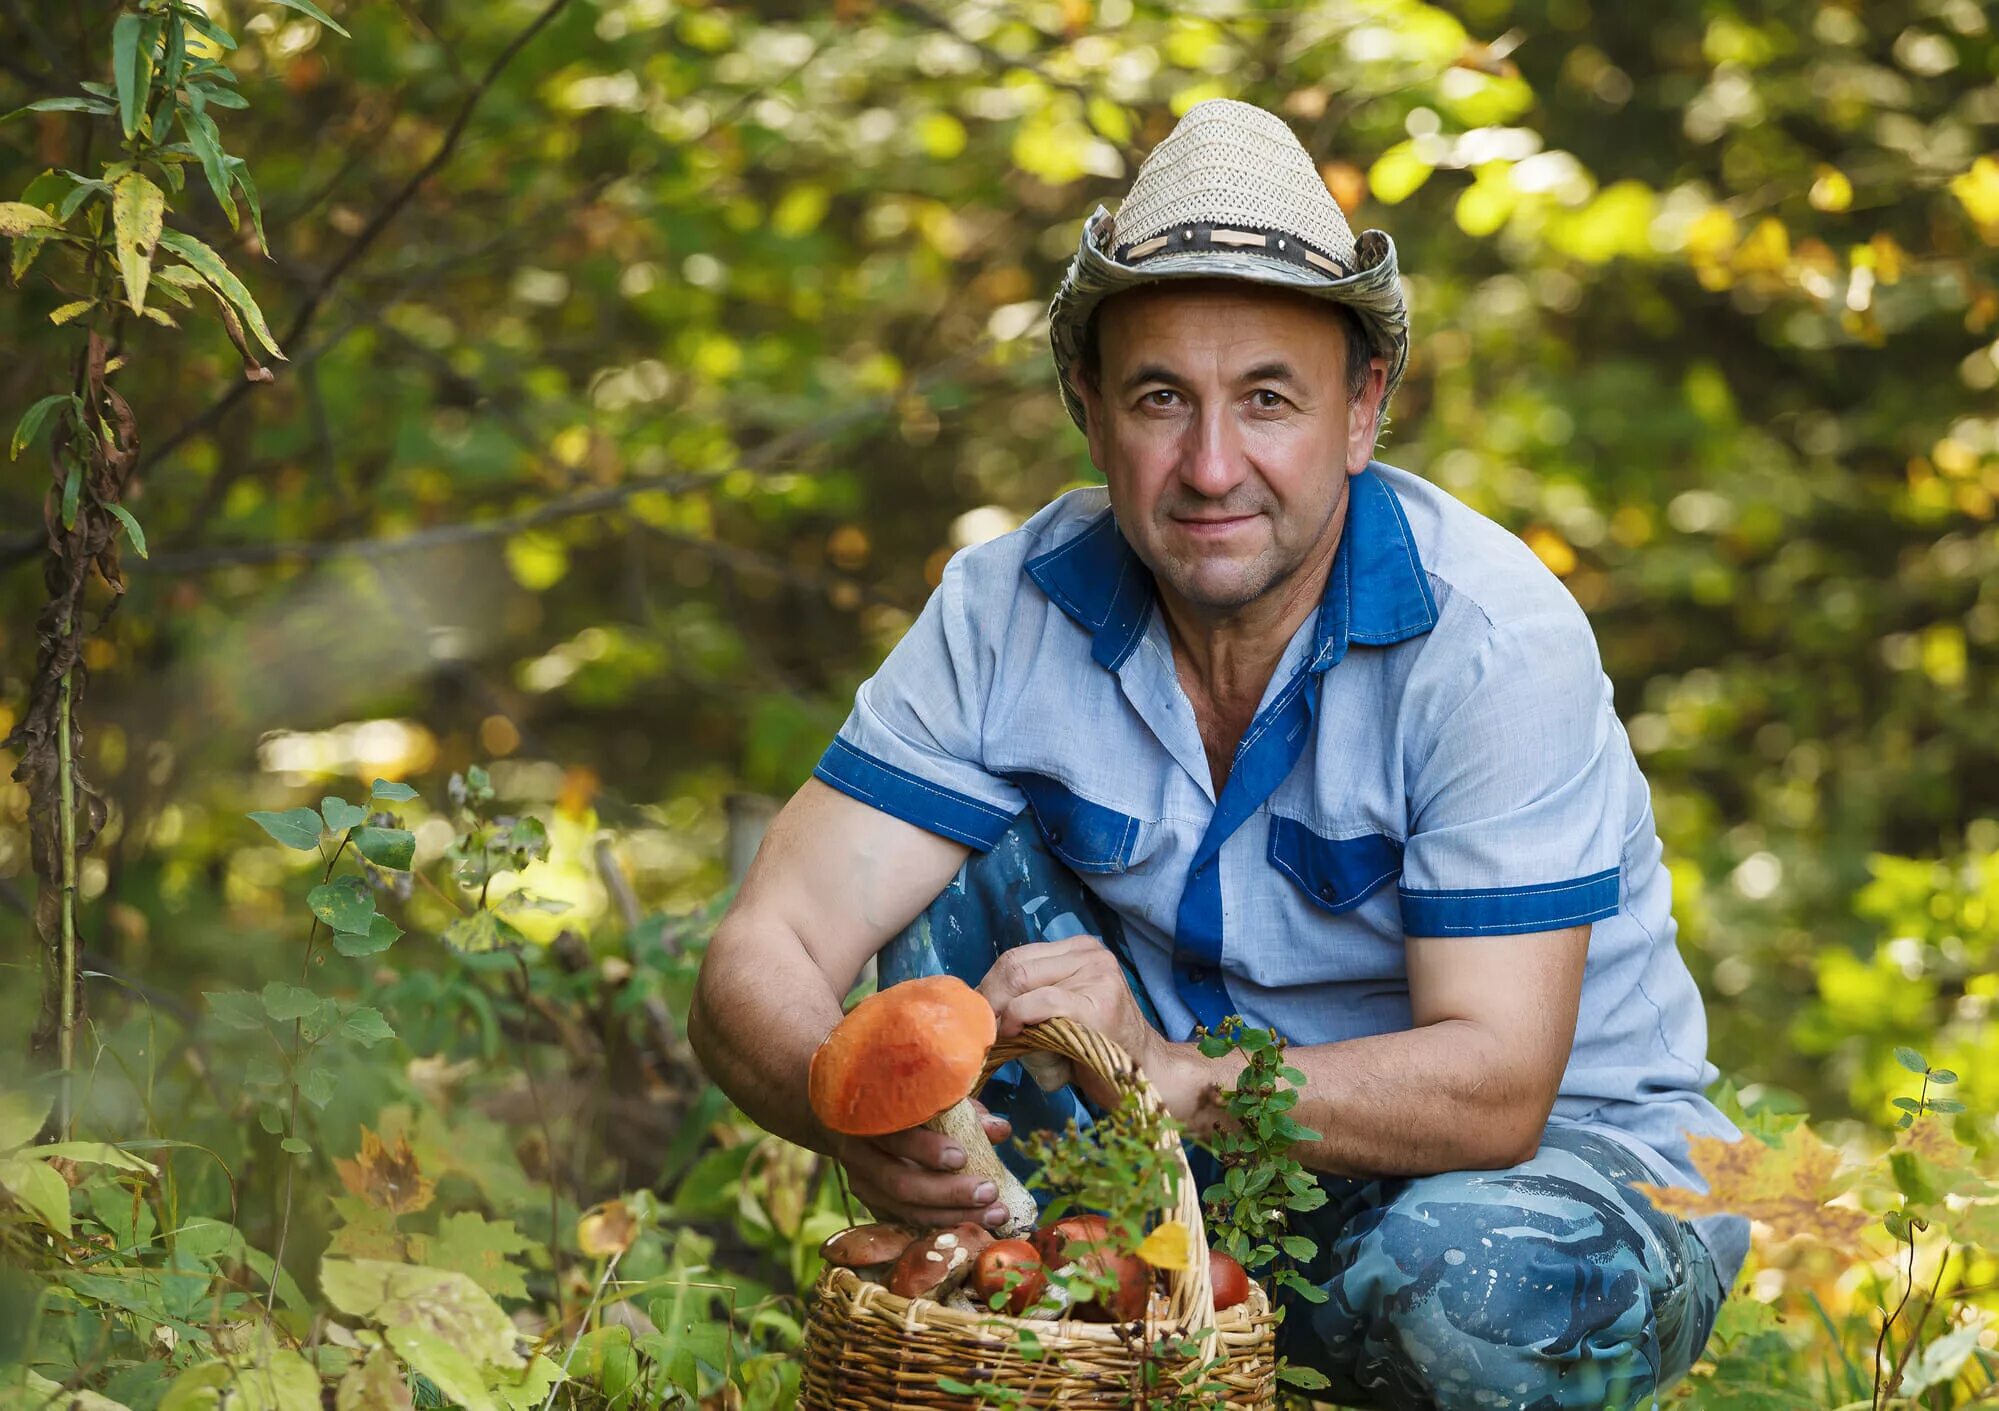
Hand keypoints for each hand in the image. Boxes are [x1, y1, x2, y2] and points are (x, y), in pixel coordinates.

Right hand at [832, 1103, 1015, 1229]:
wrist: (847, 1118)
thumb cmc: (898, 1103)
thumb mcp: (925, 1098)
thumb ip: (962, 1111)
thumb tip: (1000, 1129)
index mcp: (870, 1118)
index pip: (895, 1137)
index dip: (925, 1150)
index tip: (961, 1157)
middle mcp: (859, 1154)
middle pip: (900, 1183)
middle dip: (948, 1192)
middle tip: (989, 1193)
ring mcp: (861, 1183)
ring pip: (904, 1209)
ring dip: (952, 1215)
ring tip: (993, 1214)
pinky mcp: (870, 1204)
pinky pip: (905, 1221)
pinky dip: (939, 1225)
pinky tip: (972, 1226)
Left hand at [978, 936, 1161, 1108]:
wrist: (1146, 1076)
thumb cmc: (1096, 1049)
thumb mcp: (1059, 1012)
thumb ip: (1029, 996)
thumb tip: (979, 1005)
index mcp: (1080, 949)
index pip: (1015, 958)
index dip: (988, 988)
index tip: (979, 1017)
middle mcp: (1091, 954)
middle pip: (1013, 965)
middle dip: (988, 999)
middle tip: (981, 1030)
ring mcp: (1098, 974)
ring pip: (1021, 979)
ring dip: (1000, 1012)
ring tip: (1000, 1036)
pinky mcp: (1097, 1003)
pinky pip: (1041, 1002)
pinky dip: (1018, 1017)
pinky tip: (1014, 1034)